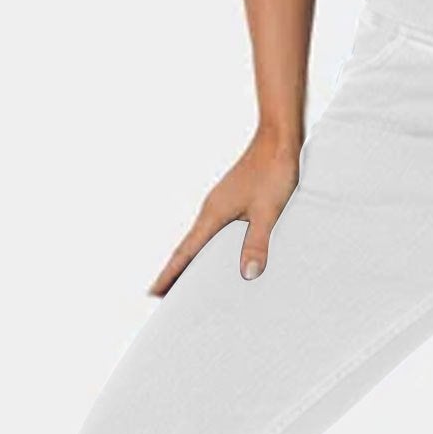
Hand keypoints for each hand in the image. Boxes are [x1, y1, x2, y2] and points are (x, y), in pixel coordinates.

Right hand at [149, 128, 301, 296]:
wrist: (278, 138)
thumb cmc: (273, 170)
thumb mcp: (268, 212)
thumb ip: (257, 243)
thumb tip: (248, 274)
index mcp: (213, 214)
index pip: (185, 251)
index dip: (170, 273)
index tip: (154, 291)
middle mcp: (211, 210)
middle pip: (188, 248)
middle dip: (176, 272)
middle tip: (163, 295)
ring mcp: (221, 204)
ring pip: (201, 239)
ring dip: (192, 259)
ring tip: (186, 281)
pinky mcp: (232, 200)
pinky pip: (215, 230)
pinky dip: (209, 247)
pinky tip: (217, 254)